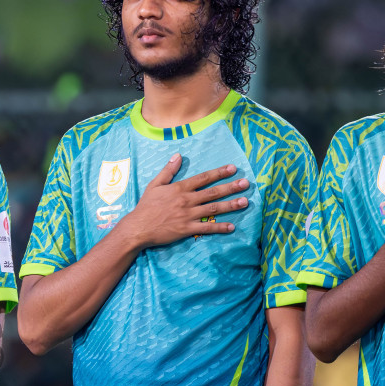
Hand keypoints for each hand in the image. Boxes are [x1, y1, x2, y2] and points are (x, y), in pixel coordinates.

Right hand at [114, 155, 249, 250]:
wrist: (138, 227)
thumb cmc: (146, 206)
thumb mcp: (154, 184)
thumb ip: (168, 170)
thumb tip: (178, 155)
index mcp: (180, 188)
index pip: (204, 178)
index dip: (219, 173)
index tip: (233, 169)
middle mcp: (187, 200)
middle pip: (213, 192)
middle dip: (231, 187)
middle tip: (246, 184)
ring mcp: (188, 215)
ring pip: (214, 209)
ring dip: (231, 205)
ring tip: (245, 202)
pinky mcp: (187, 229)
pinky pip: (207, 228)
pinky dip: (219, 227)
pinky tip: (232, 227)